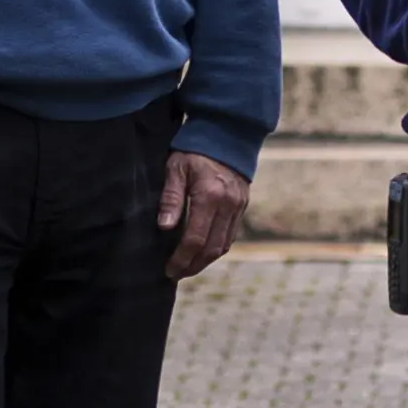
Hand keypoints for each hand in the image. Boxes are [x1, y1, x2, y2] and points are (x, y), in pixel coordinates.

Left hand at [158, 149, 250, 281]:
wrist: (226, 133)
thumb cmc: (195, 149)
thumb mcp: (176, 168)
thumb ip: (171, 198)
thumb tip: (165, 227)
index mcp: (210, 196)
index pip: (195, 239)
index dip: (181, 259)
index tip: (168, 270)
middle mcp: (228, 205)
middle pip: (211, 249)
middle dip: (193, 266)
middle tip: (175, 274)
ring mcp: (238, 207)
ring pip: (223, 245)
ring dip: (205, 261)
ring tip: (187, 267)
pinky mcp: (242, 206)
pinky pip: (230, 235)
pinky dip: (216, 248)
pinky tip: (202, 251)